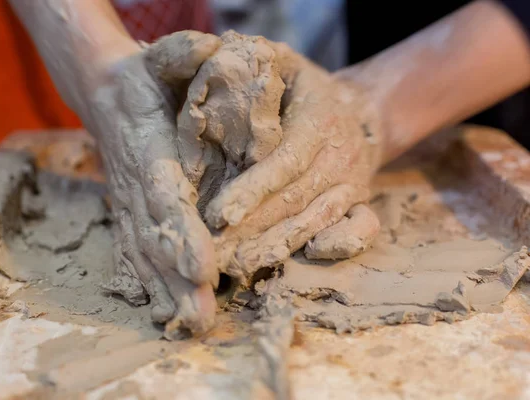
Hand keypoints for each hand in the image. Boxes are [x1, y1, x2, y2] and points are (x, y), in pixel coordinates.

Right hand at [79, 32, 221, 336]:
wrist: (102, 94)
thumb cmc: (141, 79)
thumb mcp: (161, 58)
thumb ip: (180, 54)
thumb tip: (209, 47)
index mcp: (147, 150)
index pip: (166, 197)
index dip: (182, 233)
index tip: (202, 267)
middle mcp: (136, 184)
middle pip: (157, 238)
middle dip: (179, 280)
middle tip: (201, 316)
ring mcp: (129, 203)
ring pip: (147, 253)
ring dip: (168, 291)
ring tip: (190, 324)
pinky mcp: (128, 212)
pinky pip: (135, 252)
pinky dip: (148, 282)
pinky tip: (163, 311)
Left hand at [206, 41, 382, 281]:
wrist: (360, 112)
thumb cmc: (306, 88)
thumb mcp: (285, 64)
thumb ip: (258, 61)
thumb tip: (217, 55)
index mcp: (319, 121)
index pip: (285, 161)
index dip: (254, 189)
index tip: (218, 214)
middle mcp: (340, 157)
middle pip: (296, 200)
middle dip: (255, 228)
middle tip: (215, 251)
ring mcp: (352, 184)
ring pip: (317, 220)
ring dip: (279, 246)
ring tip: (240, 265)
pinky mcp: (358, 202)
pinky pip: (358, 231)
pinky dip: (336, 248)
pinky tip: (301, 261)